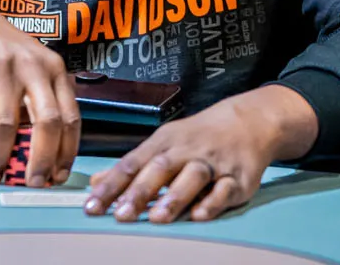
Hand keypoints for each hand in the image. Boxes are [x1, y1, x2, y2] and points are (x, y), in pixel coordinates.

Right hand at [0, 2, 79, 186]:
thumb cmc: (0, 54)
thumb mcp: (30, 68)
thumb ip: (40, 103)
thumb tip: (44, 157)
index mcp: (54, 68)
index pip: (70, 116)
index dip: (67, 151)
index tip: (59, 176)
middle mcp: (33, 66)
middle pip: (47, 122)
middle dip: (42, 160)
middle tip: (34, 183)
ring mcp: (3, 69)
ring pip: (7, 127)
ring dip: (1, 159)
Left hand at [84, 85, 297, 222]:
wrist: (247, 121)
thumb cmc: (198, 137)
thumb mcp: (163, 144)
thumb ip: (132, 167)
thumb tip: (96, 183)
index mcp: (163, 143)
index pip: (132, 163)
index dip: (111, 186)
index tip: (92, 206)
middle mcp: (186, 151)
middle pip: (160, 168)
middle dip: (140, 192)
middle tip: (121, 215)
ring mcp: (213, 163)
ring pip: (193, 177)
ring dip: (175, 196)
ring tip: (157, 218)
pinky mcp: (237, 178)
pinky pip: (225, 190)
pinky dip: (212, 202)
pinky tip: (199, 215)